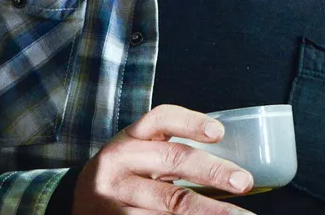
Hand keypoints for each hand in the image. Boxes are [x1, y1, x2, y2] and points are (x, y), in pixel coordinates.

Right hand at [74, 105, 255, 214]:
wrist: (79, 201)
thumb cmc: (124, 173)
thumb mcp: (138, 152)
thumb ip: (170, 149)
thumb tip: (229, 165)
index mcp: (129, 137)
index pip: (160, 119)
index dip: (191, 122)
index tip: (220, 133)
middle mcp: (119, 161)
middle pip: (173, 160)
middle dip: (214, 172)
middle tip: (244, 182)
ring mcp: (116, 195)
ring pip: (170, 201)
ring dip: (210, 210)